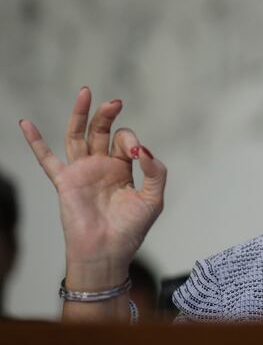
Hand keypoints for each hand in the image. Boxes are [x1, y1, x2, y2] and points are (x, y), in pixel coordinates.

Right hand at [19, 86, 166, 290]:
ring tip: (85, 93)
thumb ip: (155, 172)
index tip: (137, 154)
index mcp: (123, 168)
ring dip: (80, 114)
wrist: (107, 251)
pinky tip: (26, 123)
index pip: (125, 141)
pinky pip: (46, 159)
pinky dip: (35, 142)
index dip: (131, 141)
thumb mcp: (153, 199)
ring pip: (77, 136)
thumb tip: (144, 150)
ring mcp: (81, 172)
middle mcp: (101, 166)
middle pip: (101, 131)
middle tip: (114, 102)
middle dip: (107, 115)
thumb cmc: (131, 229)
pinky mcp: (64, 182)